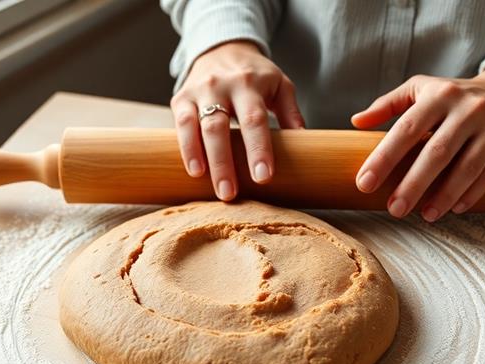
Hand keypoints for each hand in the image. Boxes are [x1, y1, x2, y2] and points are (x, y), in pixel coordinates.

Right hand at [171, 41, 304, 200]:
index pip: (254, 119)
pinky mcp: (181, 98)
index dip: (258, 149)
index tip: (263, 177)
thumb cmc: (256, 76)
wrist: (223, 48)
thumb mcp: (280, 85)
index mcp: (250, 83)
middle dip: (224, 162)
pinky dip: (186, 149)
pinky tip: (194, 170)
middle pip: (219, 126)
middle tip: (230, 194)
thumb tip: (304, 144)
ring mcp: (198, 91)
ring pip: (196, 126)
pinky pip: (180, 125)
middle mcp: (220, 85)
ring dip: (203, 159)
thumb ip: (291, 113)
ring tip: (212, 187)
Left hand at [352, 67, 484, 220]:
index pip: (406, 128)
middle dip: (414, 184)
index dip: (384, 158)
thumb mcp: (420, 89)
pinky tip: (453, 209)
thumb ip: (388, 105)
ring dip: (445, 195)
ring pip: (467, 167)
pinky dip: (470, 193)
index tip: (365, 183)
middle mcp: (468, 109)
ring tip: (425, 216)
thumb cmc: (452, 96)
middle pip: (437, 152)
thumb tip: (356, 121)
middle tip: (394, 209)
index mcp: (439, 95)